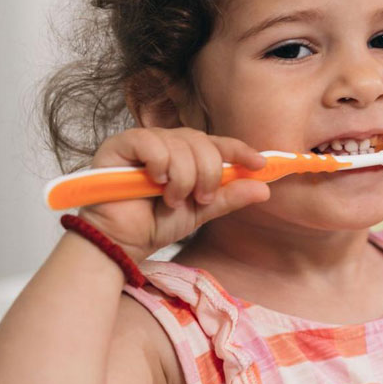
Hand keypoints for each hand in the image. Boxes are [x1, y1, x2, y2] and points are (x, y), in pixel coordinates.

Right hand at [75, 128, 270, 259]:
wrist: (123, 243)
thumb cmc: (155, 224)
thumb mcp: (201, 211)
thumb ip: (228, 196)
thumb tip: (264, 188)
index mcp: (185, 155)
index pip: (216, 143)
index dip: (239, 150)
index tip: (260, 165)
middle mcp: (165, 143)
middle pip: (201, 141)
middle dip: (208, 172)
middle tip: (201, 198)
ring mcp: (142, 142)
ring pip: (179, 143)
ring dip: (183, 176)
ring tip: (172, 199)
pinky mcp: (118, 145)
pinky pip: (149, 142)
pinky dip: (160, 163)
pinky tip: (156, 182)